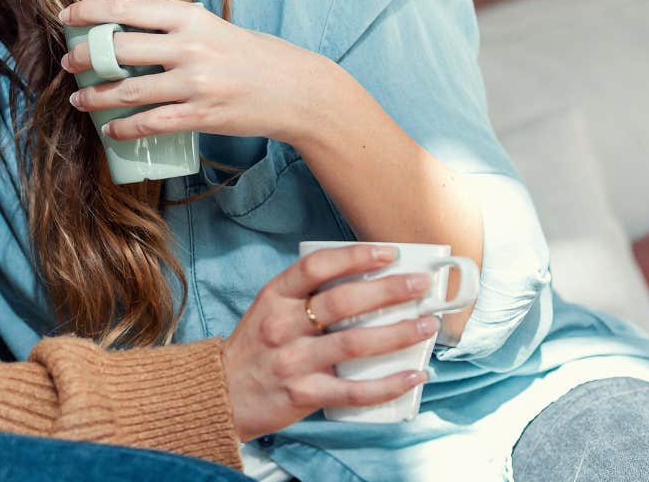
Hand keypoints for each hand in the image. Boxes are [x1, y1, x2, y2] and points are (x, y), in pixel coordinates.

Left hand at [56, 0, 333, 144]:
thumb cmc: (254, 56)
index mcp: (190, 17)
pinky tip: (110, 130)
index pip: (126, 8)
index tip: (66, 17)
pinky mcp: (201, 115)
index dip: (89, 12)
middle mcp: (189, 46)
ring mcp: (195, 82)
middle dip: (84, 57)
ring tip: (79, 98)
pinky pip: (150, 122)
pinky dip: (124, 127)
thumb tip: (131, 27)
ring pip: (127, 90)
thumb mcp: (215, 27)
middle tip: (68, 63)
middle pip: (118, 49)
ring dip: (95, 96)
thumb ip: (178, 26)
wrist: (297, 90)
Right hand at [222, 243, 441, 440]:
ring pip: (355, 344)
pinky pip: (355, 391)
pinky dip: (389, 384)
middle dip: (389, 291)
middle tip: (421, 285)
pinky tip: (413, 375)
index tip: (388, 253)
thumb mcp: (269, 309)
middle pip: (343, 302)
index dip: (355, 256)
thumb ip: (306, 296)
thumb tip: (368, 285)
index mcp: (274, 297)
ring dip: (398, 333)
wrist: (222, 394)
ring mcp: (294, 362)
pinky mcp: (304, 395)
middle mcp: (282, 326)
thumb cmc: (255, 347)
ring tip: (427, 325)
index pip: (316, 267)